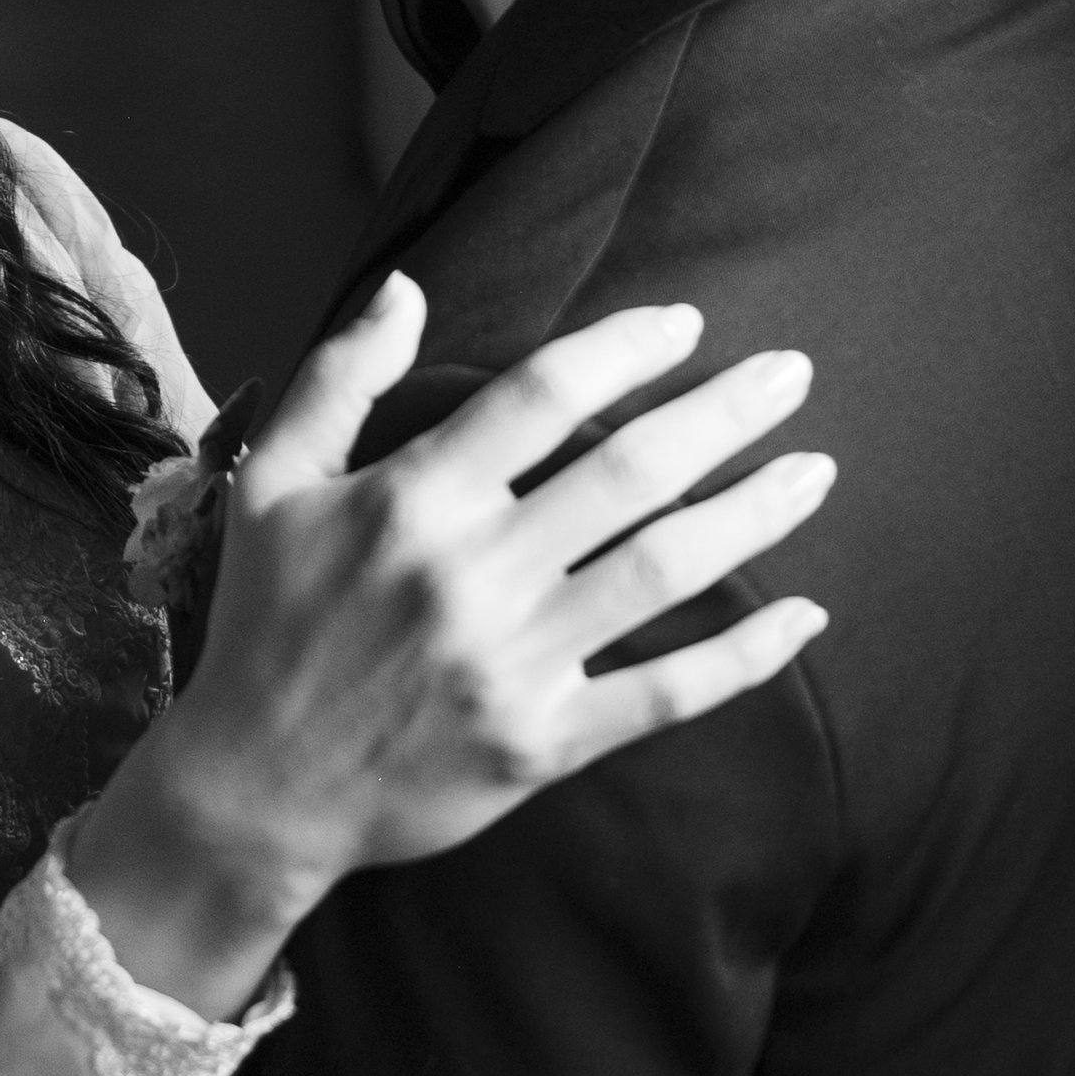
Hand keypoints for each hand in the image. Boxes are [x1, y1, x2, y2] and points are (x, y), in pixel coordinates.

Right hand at [70, 280, 831, 1013]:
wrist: (256, 789)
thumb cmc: (266, 620)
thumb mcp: (273, 482)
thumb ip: (342, 376)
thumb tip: (408, 286)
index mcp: (412, 500)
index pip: (542, 395)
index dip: (625, 348)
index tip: (687, 322)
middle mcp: (474, 574)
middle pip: (629, 472)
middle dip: (723, 413)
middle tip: (792, 372)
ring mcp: (515, 663)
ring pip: (665, 572)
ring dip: (754, 515)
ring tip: (817, 470)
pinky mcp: (544, 743)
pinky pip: (666, 693)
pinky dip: (746, 656)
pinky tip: (807, 615)